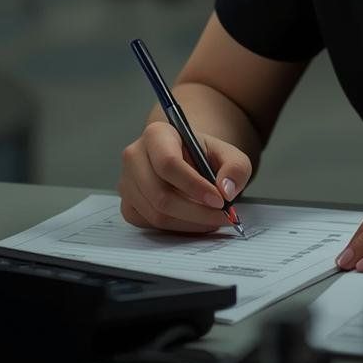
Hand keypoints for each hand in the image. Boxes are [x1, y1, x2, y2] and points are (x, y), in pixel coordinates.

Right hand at [118, 120, 251, 232]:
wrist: (187, 160)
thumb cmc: (204, 155)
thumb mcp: (229, 154)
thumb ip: (235, 168)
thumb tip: (226, 190)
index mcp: (156, 135)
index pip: (169, 163)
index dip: (194, 185)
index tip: (219, 200)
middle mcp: (134, 157)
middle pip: (160, 194)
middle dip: (196, 211)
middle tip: (223, 217)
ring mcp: (127, 183)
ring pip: (157, 214)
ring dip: (190, 222)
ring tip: (214, 220)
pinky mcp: (128, 206)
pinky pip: (152, 225)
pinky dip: (178, 228)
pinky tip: (197, 221)